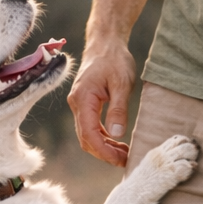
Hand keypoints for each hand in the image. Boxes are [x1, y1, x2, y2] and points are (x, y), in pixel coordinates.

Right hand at [67, 32, 135, 166]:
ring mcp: (79, 105)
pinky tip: (117, 142)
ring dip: (104, 147)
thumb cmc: (114, 59)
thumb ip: (118, 109)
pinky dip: (103, 138)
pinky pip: (91, 127)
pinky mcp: (85, 105)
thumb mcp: (121, 83)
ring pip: (87, 135)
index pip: (89, 134)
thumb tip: (117, 134)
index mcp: (83, 99)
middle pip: (86, 139)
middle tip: (125, 160)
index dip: (103, 151)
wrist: (105, 43)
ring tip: (124, 153)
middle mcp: (77, 104)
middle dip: (104, 153)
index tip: (120, 160)